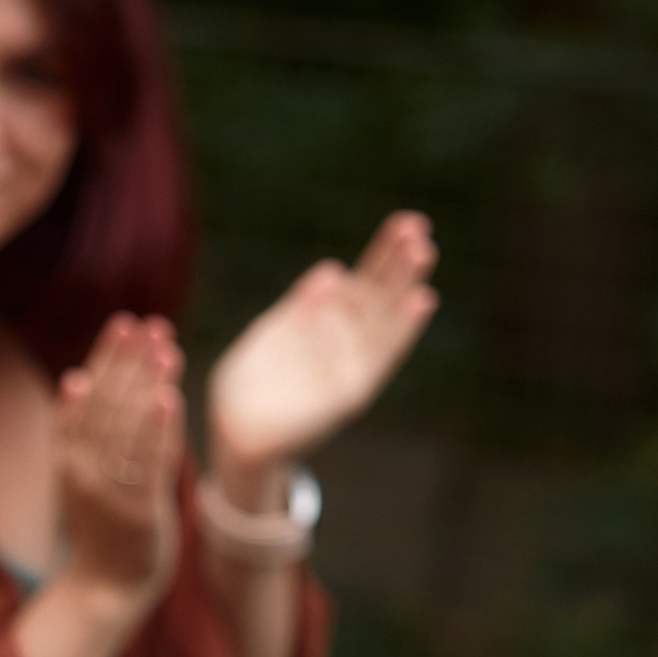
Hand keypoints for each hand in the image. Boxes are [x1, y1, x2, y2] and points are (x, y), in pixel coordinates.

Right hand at [56, 314, 182, 603]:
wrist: (105, 588)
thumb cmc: (103, 526)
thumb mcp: (84, 475)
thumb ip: (89, 431)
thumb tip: (89, 375)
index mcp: (68, 457)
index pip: (85, 396)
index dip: (105, 357)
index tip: (125, 322)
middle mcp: (82, 470)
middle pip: (105, 405)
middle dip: (128, 362)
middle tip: (150, 325)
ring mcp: (108, 492)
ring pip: (126, 428)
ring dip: (145, 385)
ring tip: (165, 349)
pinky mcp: (136, 513)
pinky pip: (147, 464)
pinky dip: (157, 430)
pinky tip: (168, 398)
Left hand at [206, 211, 437, 485]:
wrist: (234, 433)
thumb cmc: (251, 385)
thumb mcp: (274, 333)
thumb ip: (302, 305)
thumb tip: (333, 270)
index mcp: (325, 326)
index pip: (362, 282)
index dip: (383, 254)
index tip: (406, 222)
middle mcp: (344, 344)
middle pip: (380, 295)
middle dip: (399, 262)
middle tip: (419, 225)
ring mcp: (349, 366)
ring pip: (386, 319)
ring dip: (406, 286)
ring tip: (424, 250)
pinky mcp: (349, 392)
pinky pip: (380, 356)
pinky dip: (402, 329)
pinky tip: (421, 300)